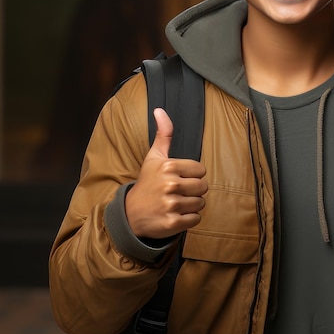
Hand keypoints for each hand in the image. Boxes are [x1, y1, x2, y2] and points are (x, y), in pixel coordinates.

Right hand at [125, 108, 207, 239]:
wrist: (130, 214)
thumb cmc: (147, 182)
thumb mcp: (154, 157)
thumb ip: (163, 134)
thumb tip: (160, 110)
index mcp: (168, 167)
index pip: (201, 170)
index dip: (193, 175)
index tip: (180, 178)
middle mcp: (170, 185)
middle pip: (203, 187)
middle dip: (194, 190)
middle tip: (179, 192)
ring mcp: (171, 205)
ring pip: (201, 203)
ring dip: (192, 205)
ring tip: (177, 203)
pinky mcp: (173, 223)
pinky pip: (196, 219)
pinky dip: (189, 218)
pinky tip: (176, 214)